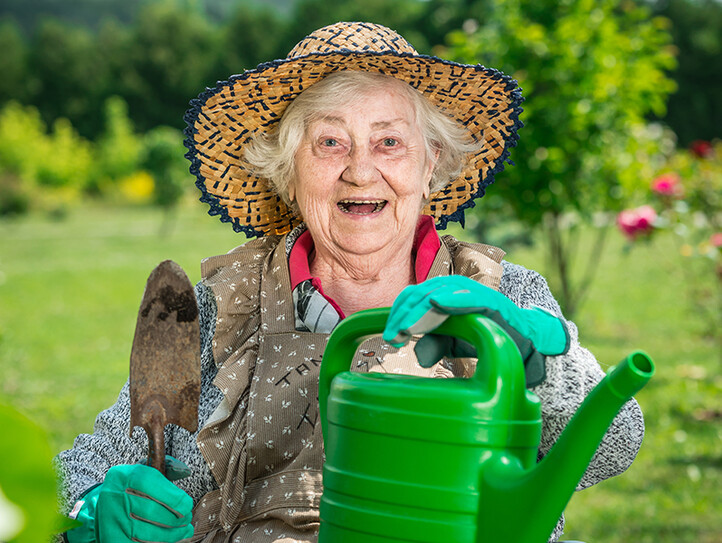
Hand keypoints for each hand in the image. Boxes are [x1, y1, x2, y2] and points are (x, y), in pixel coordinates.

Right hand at [66, 456, 193, 542]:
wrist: (101, 508)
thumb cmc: (132, 489)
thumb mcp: (144, 472)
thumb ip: (167, 468)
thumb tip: (184, 471)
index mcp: (123, 476)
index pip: (152, 484)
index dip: (176, 497)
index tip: (187, 505)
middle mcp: (113, 497)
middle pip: (153, 512)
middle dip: (177, 518)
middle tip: (186, 519)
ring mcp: (111, 521)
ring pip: (149, 534)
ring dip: (172, 534)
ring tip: (182, 529)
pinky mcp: (112, 540)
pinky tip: (168, 539)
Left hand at [382, 276, 568, 385]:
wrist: (526, 340)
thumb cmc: (487, 337)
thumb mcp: (454, 343)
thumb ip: (435, 343)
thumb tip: (416, 355)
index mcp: (443, 294)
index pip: (412, 296)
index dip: (398, 313)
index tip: (389, 335)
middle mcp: (456, 288)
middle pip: (420, 293)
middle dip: (403, 315)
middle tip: (392, 335)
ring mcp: (473, 292)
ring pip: (438, 293)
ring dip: (419, 310)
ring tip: (405, 327)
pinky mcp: (490, 300)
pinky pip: (468, 297)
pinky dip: (451, 299)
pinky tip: (437, 303)